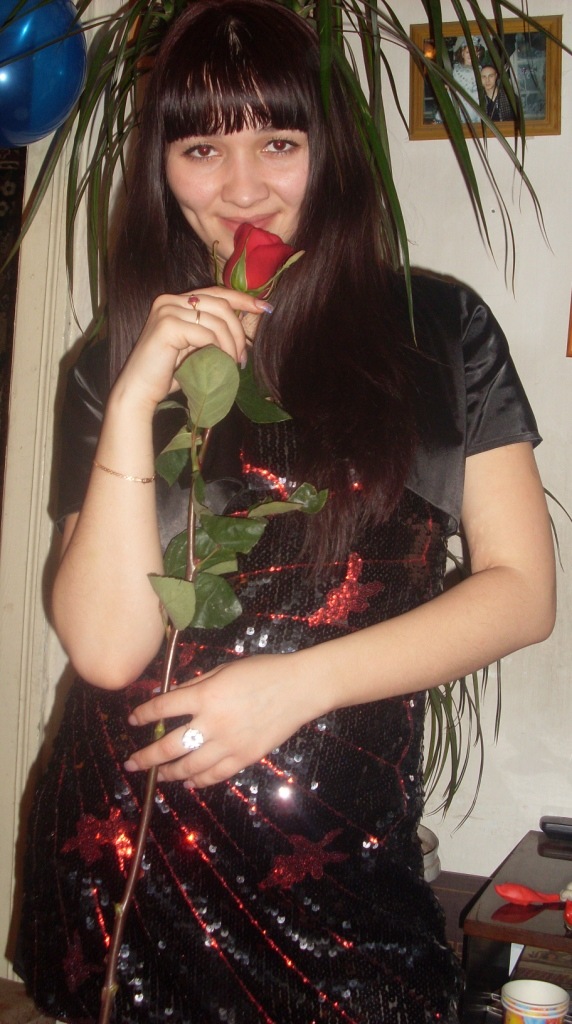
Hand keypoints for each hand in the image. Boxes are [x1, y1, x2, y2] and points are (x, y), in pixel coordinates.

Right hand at [111, 286, 269, 413]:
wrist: (139, 391)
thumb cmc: (167, 374)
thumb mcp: (194, 347)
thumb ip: (210, 332)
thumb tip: (243, 329)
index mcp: (176, 301)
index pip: (216, 292)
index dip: (243, 299)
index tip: (265, 308)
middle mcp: (169, 300)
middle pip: (221, 304)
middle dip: (239, 330)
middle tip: (243, 356)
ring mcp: (167, 310)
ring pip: (217, 320)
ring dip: (231, 343)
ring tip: (234, 363)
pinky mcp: (167, 325)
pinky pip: (206, 334)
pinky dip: (219, 349)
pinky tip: (221, 363)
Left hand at [124, 653, 317, 786]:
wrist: (300, 688)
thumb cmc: (262, 671)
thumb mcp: (223, 670)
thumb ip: (196, 686)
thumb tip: (171, 698)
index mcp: (205, 696)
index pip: (162, 708)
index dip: (143, 715)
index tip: (133, 719)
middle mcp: (211, 723)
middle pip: (168, 747)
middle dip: (145, 757)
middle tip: (131, 763)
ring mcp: (228, 744)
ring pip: (189, 767)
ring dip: (168, 773)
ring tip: (157, 775)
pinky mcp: (245, 758)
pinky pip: (215, 775)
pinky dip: (199, 780)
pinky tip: (188, 781)